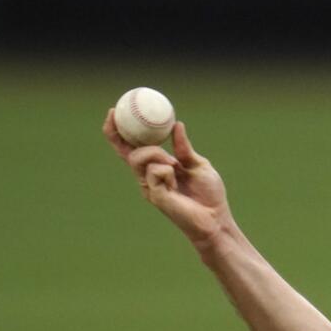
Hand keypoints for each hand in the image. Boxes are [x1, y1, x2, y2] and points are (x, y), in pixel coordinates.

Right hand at [103, 111, 231, 245]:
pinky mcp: (154, 195)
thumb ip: (184, 148)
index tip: (116, 112)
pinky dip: (167, 170)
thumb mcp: (197, 164)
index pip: (134, 148)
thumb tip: (177, 125)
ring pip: (139, 157)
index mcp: (158, 168)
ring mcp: (149, 186)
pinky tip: (176, 181)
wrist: (216, 218)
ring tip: (173, 163)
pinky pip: (154, 171)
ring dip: (155, 153)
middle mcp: (149, 177)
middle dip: (116, 134)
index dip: (121, 132)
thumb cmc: (209, 195)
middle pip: (127, 152)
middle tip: (114, 114)